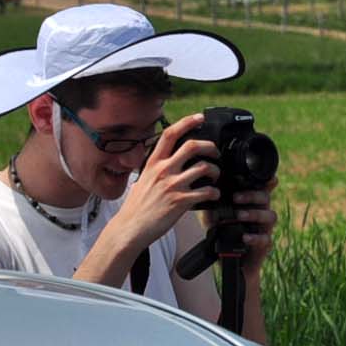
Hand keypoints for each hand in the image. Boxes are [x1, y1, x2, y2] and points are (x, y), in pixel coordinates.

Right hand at [109, 113, 218, 253]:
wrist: (130, 228)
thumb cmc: (136, 207)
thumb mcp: (142, 180)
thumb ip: (155, 169)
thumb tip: (166, 162)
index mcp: (153, 163)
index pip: (170, 134)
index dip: (187, 122)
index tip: (199, 118)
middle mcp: (163, 170)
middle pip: (193, 146)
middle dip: (210, 147)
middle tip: (215, 153)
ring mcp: (172, 185)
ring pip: (204, 168)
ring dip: (215, 171)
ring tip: (215, 176)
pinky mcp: (180, 201)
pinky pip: (206, 192)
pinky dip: (214, 193)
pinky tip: (213, 195)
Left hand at [210, 176, 277, 276]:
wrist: (226, 260)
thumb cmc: (221, 234)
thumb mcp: (212, 216)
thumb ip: (211, 203)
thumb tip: (203, 187)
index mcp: (251, 204)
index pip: (261, 188)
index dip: (266, 181)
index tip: (260, 176)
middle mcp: (260, 213)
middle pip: (266, 198)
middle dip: (252, 195)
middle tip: (236, 198)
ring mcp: (264, 229)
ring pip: (270, 216)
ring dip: (255, 214)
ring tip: (239, 216)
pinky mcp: (264, 245)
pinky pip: (266, 239)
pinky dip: (255, 238)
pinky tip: (245, 237)